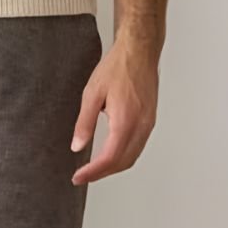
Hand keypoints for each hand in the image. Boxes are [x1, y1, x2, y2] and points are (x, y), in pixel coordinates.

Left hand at [70, 32, 160, 184]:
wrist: (139, 50)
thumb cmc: (117, 67)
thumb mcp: (92, 94)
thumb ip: (84, 123)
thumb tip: (78, 146)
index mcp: (126, 120)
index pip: (109, 157)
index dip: (93, 172)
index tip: (78, 177)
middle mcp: (141, 125)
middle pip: (123, 162)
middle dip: (102, 174)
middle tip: (83, 176)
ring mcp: (148, 123)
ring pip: (132, 157)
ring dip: (114, 167)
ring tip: (94, 169)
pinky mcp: (150, 120)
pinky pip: (138, 146)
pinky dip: (124, 157)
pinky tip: (111, 155)